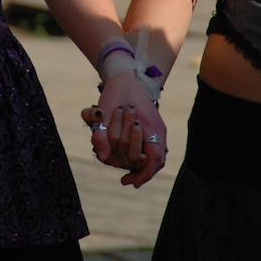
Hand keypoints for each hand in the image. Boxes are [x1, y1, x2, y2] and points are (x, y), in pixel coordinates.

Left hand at [80, 73, 167, 187]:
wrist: (125, 78)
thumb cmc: (113, 95)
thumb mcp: (102, 114)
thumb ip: (101, 135)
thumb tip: (103, 157)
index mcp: (147, 125)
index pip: (153, 159)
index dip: (143, 174)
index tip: (131, 183)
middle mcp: (157, 128)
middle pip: (158, 161)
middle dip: (142, 174)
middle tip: (126, 180)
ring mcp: (159, 127)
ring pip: (159, 156)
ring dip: (144, 167)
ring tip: (129, 174)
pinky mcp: (156, 126)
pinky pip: (156, 148)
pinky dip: (146, 157)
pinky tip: (132, 160)